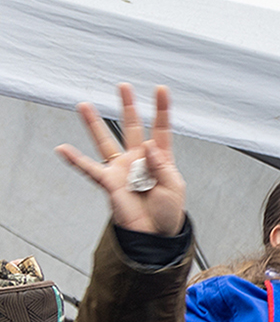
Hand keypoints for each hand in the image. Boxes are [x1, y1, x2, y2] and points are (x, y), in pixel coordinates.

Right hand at [55, 84, 186, 234]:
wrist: (154, 234)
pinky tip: (62, 148)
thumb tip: (149, 147)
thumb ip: (162, 165)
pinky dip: (75, 160)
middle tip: (123, 86)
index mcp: (160, 157)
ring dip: (94, 124)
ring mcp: (121, 168)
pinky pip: (89, 168)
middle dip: (127, 106)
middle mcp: (138, 159)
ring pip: (105, 141)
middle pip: (131, 127)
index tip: (160, 89)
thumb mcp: (174, 186)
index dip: (162, 109)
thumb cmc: (167, 211)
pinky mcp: (108, 182)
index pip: (161, 128)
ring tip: (83, 105)